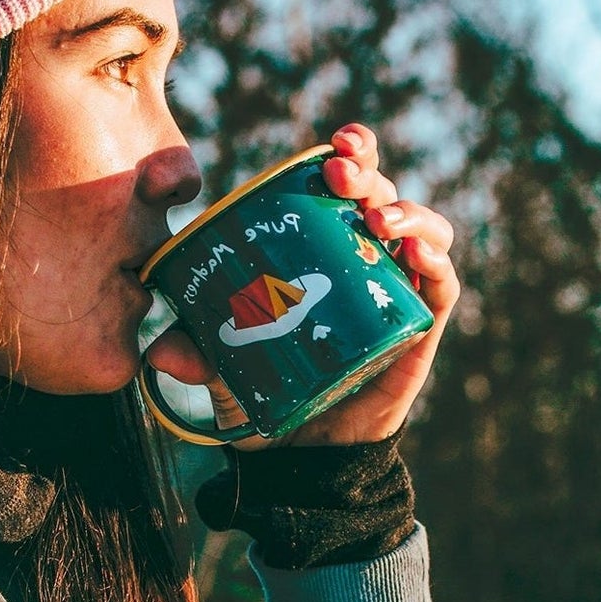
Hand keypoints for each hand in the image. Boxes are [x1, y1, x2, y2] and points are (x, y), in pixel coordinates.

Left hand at [144, 123, 458, 446]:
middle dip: (367, 172)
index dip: (347, 155)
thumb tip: (158, 349)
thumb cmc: (267, 391)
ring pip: (424, 230)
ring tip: (377, 220)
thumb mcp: (221, 365)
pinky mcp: (420, 330)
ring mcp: (397, 292)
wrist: (303, 455)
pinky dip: (436, 263)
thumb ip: (192, 351)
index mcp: (324, 249)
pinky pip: (442, 287)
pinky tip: (415, 254)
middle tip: (338, 173)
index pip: (344, 187)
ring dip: (407, 212)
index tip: (330, 146)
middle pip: (382, 196)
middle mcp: (366, 261)